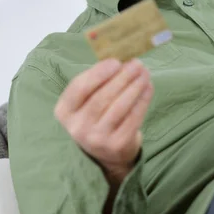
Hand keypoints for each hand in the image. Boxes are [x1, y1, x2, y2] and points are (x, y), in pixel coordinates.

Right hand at [54, 58, 153, 173]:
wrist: (106, 152)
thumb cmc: (95, 116)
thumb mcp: (86, 100)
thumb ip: (96, 81)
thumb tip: (121, 63)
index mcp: (65, 111)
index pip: (79, 88)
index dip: (98, 73)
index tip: (116, 62)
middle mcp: (77, 127)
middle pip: (102, 97)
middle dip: (122, 78)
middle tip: (137, 64)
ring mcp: (97, 138)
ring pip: (118, 107)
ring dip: (134, 87)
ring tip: (144, 74)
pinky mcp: (117, 144)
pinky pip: (132, 118)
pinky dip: (142, 101)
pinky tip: (148, 88)